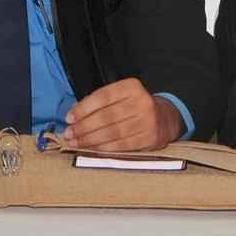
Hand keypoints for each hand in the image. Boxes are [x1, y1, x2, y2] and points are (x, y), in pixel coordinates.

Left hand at [62, 78, 181, 150]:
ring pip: (113, 132)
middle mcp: (142, 101)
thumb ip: (100, 103)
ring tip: (76, 142)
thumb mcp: (121, 96)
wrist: (165, 119)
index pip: (103, 96)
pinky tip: (92, 149)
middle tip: (69, 134)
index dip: (83, 108)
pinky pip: (122, 145)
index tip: (69, 118)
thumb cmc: (135, 107)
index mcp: (132, 87)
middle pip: (106, 116)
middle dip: (84, 127)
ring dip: (91, 139)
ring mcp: (148, 120)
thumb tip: (74, 115)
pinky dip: (104, 148)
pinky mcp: (150, 138)